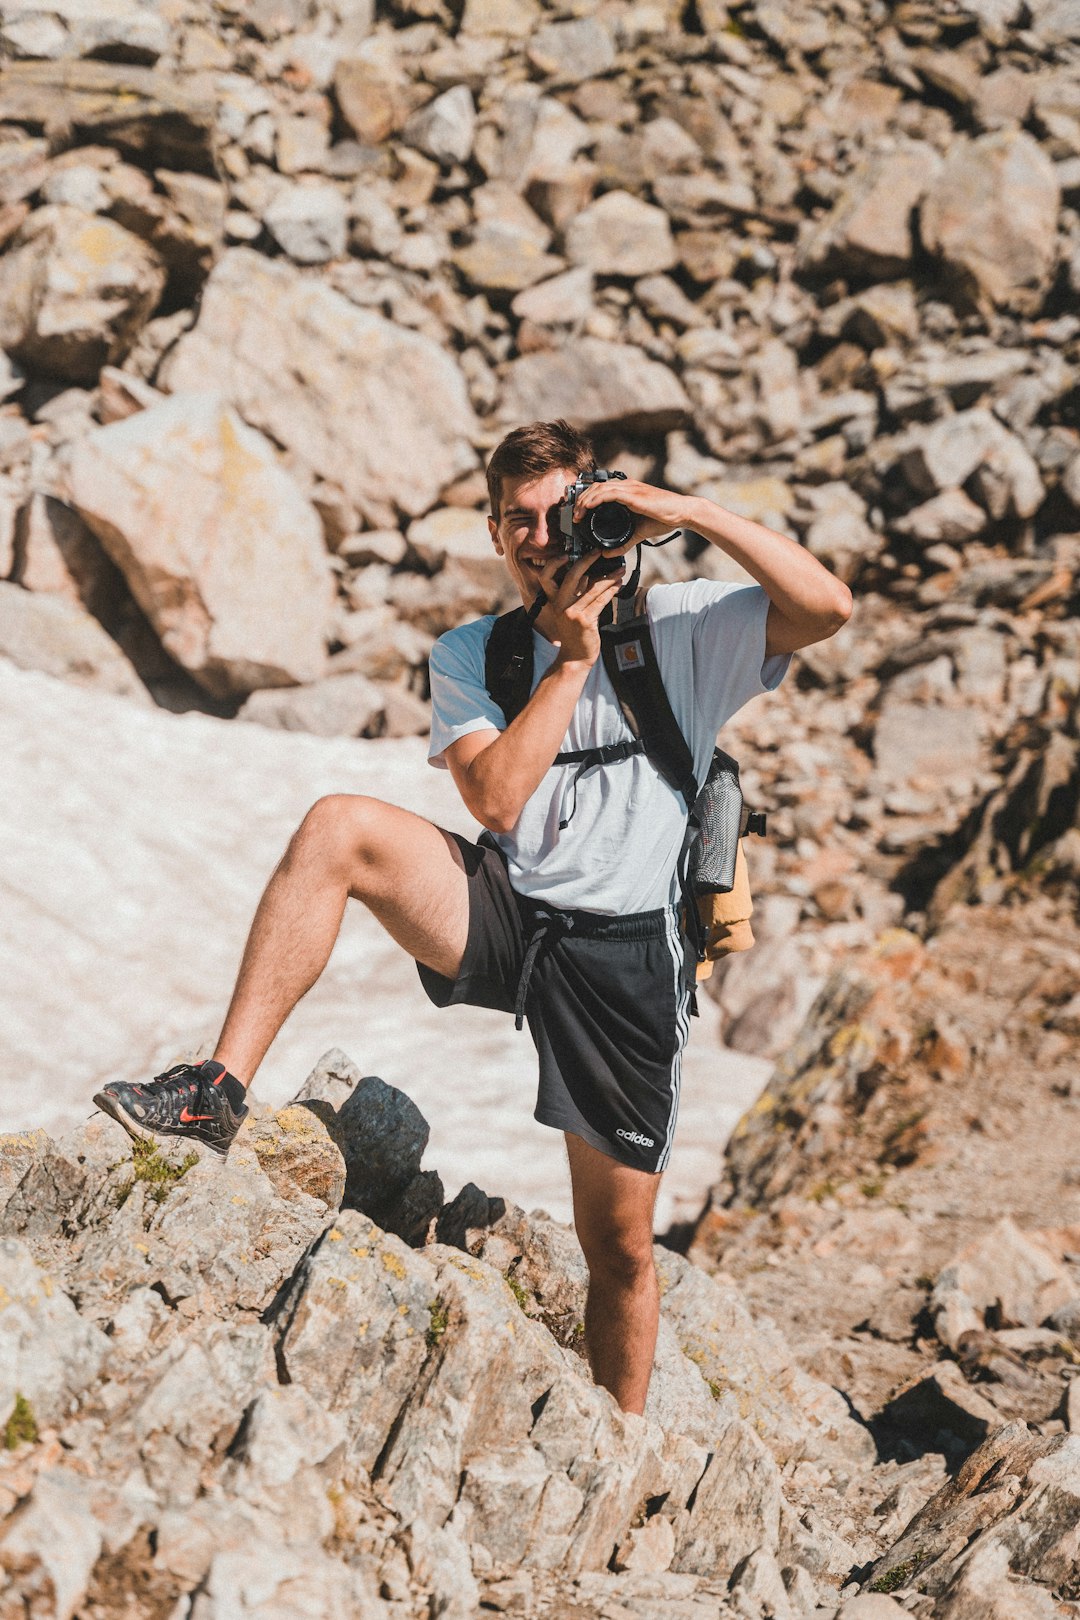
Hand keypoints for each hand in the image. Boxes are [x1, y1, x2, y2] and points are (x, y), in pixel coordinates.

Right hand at [535, 547, 626, 666]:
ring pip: (592, 588)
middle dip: (586, 561)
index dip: (554, 564)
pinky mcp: (585, 621)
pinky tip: (618, 584)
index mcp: (553, 602)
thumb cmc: (573, 635)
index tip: (566, 554)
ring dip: (608, 577)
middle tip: (598, 552)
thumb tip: (587, 574)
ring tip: (619, 570)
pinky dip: (611, 590)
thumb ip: (574, 594)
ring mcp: (572, 613)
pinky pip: (601, 600)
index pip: (546, 577)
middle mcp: (560, 605)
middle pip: (570, 576)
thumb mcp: (568, 612)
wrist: (574, 658)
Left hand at [573, 478, 689, 544]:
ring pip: (598, 489)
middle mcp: (626, 486)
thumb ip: (624, 542)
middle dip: (581, 500)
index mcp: (627, 491)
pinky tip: (587, 508)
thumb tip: (607, 553)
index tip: (578, 513)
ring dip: (584, 501)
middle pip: (595, 487)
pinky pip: (608, 493)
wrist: (681, 513)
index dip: (586, 499)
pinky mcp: (633, 494)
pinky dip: (594, 500)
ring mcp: (629, 488)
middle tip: (573, 515)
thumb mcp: (638, 533)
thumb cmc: (664, 518)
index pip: (600, 490)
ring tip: (577, 515)